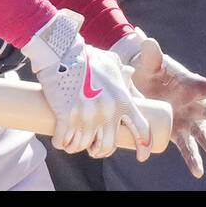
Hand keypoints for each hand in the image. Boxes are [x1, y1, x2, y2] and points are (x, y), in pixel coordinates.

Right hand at [24, 11, 152, 160]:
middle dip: (101, 151)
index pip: (140, 128)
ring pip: (84, 146)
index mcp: (122, 99)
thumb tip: (129, 73)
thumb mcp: (111, 62)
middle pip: (108, 145)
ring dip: (78, 148)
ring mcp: (87, 117)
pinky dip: (62, 144)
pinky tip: (62, 142)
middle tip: (94, 148)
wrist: (62, 51)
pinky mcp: (66, 118)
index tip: (142, 155)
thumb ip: (122, 71)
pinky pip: (64, 142)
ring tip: (74, 143)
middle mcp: (108, 112)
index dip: (144, 145)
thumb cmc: (87, 56)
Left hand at [114, 32, 205, 178]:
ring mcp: (188, 118)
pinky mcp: (176, 130)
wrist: (136, 81)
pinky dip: (192, 158)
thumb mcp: (149, 61)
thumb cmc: (147, 68)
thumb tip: (146, 39)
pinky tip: (198, 172)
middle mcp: (196, 103)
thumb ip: (151, 54)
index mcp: (194, 84)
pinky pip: (187, 146)